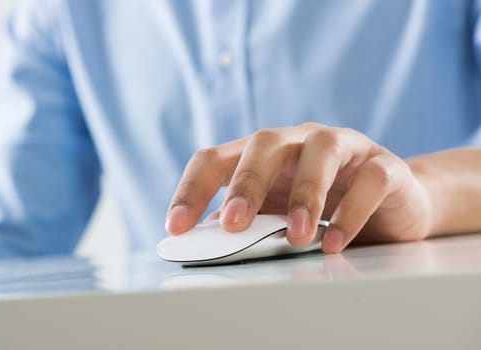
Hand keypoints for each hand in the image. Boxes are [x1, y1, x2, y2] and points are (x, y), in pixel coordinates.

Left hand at [166, 123, 432, 252]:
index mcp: (264, 154)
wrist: (390, 203)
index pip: (216, 159)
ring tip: (296, 237)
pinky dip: (351, 211)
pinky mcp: (383, 165)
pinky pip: (370, 179)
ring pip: (319, 152)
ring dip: (305, 195)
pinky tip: (335, 241)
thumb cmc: (324, 206)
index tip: (177, 227)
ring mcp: (344, 147)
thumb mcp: (277, 214)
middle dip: (245, 184)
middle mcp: (299, 142)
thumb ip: (247, 223)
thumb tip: (204, 243)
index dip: (193, 189)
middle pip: (264, 145)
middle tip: (232, 224)